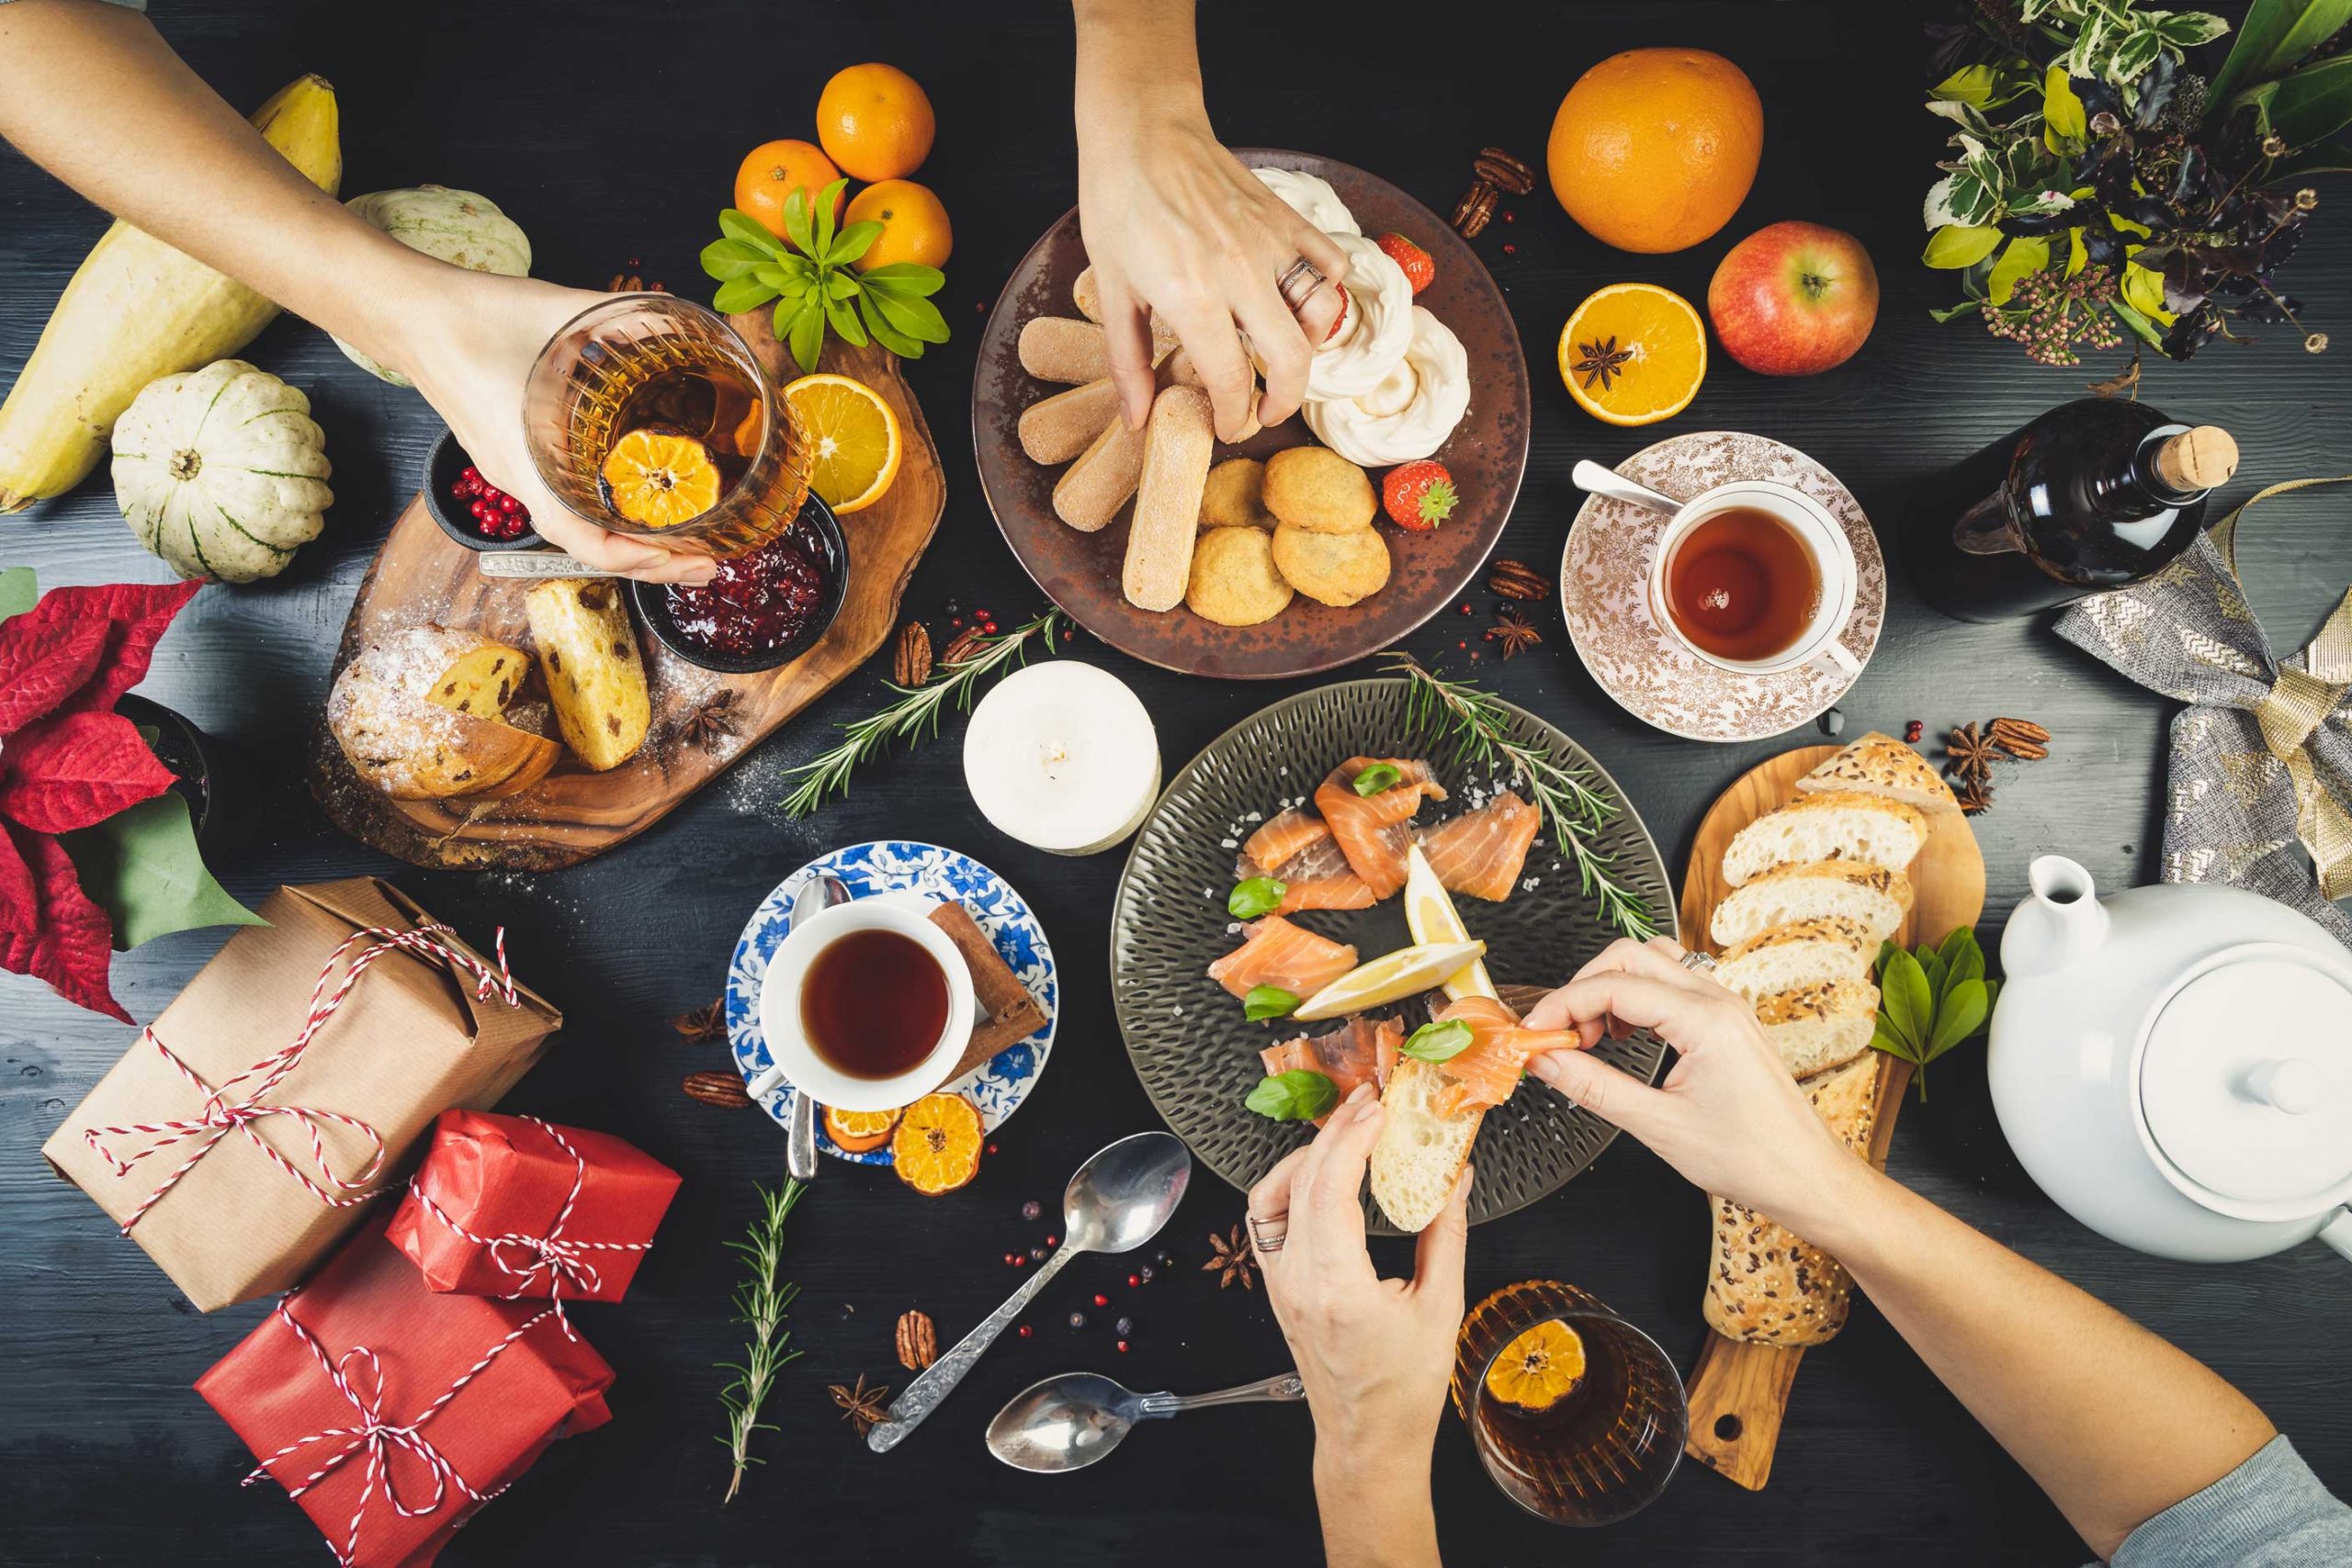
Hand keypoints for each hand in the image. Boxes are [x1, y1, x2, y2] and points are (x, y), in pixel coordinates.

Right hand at [392, 269, 716, 583]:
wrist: (414, 314)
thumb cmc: (475, 320)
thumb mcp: (562, 313)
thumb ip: (626, 316)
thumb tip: (681, 318)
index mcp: (529, 465)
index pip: (586, 543)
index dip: (639, 562)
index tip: (686, 561)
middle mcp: (521, 481)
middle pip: (591, 545)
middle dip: (651, 560)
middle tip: (705, 560)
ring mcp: (514, 472)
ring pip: (577, 525)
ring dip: (629, 538)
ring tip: (681, 538)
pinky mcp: (511, 456)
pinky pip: (562, 498)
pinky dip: (603, 511)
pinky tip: (633, 496)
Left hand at [1074, 88, 1347, 440]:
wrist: (1143, 130)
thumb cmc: (1119, 204)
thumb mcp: (1112, 288)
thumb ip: (1129, 361)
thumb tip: (1137, 419)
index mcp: (1193, 298)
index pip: (1233, 382)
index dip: (1235, 418)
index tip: (1227, 427)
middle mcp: (1241, 275)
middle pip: (1292, 362)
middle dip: (1283, 402)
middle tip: (1263, 412)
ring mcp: (1271, 244)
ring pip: (1323, 315)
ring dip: (1309, 346)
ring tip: (1280, 354)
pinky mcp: (1286, 219)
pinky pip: (1329, 264)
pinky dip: (1324, 289)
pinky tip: (1295, 298)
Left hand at [1248, 1084, 1467, 1477]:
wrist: (1367, 1439)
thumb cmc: (1405, 1389)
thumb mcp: (1441, 1306)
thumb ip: (1445, 1232)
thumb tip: (1456, 1174)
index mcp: (1337, 1287)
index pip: (1329, 1188)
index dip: (1352, 1138)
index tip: (1378, 1109)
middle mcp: (1296, 1281)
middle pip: (1302, 1181)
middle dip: (1336, 1132)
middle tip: (1370, 1103)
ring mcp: (1278, 1283)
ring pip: (1272, 1193)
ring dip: (1308, 1154)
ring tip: (1347, 1132)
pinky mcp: (1276, 1285)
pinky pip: (1267, 1218)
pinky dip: (1290, 1184)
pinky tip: (1321, 1174)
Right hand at [1521, 937, 1851, 1222]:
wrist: (1808, 1177)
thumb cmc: (1752, 1158)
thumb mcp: (1660, 1127)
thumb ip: (1595, 1087)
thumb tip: (1547, 1061)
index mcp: (1705, 1021)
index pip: (1613, 986)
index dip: (1563, 1005)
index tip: (1535, 1034)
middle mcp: (1718, 1001)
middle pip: (1630, 956)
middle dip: (1583, 989)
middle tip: (1562, 1036)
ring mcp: (1726, 1005)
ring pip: (1653, 960)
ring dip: (1612, 986)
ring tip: (1593, 1035)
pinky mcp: (1728, 1019)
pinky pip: (1673, 982)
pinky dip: (1638, 996)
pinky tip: (1625, 1035)